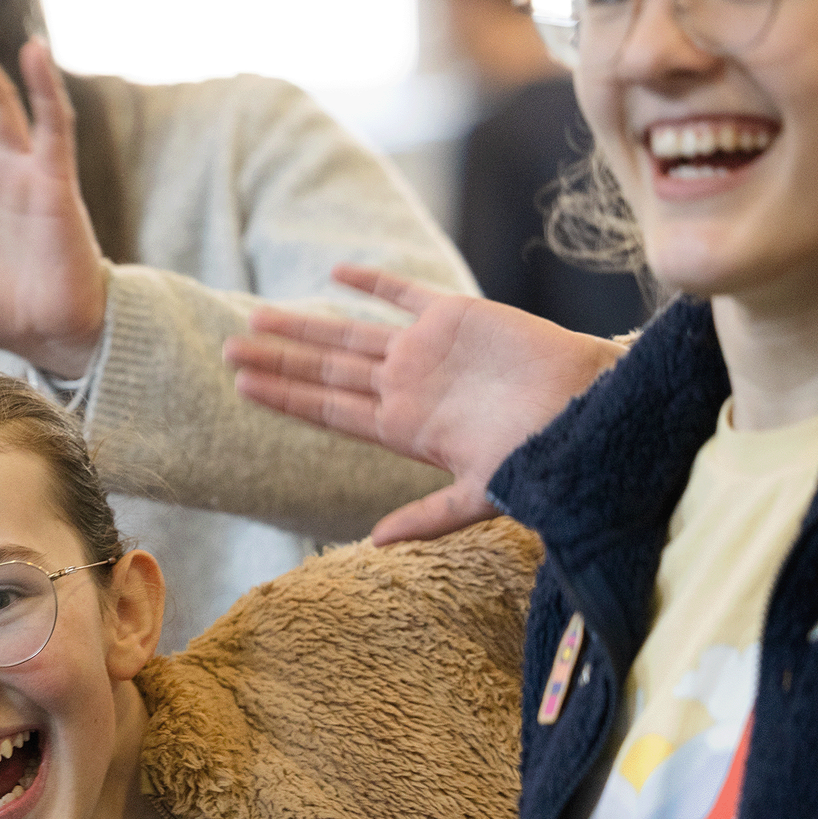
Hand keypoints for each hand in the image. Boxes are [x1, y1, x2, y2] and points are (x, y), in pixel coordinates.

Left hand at [224, 265, 623, 542]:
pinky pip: (404, 294)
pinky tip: (336, 275)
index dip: (286, 395)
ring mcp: (426, 351)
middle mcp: (405, 387)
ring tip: (257, 317)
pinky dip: (372, 283)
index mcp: (403, 428)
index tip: (243, 386)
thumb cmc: (541, 456)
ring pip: (349, 334)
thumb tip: (374, 543)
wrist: (590, 408)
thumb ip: (427, 516)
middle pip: (325, 370)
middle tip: (227, 348)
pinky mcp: (456, 315)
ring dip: (304, 325)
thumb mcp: (480, 496)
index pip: (328, 409)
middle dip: (277, 359)